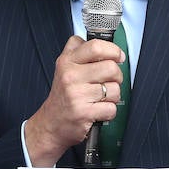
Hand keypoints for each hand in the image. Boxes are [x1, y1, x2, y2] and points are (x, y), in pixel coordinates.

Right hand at [24, 35, 124, 166]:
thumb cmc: (63, 96)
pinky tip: (98, 111)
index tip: (118, 57)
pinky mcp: (84, 112)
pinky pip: (111, 108)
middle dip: (117, 77)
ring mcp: (76, 95)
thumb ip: (79, 51)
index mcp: (67, 62)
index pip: (95, 47)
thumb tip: (104, 43)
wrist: (51, 124)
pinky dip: (109, 112)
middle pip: (111, 68)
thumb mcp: (64, 68)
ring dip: (113, 96)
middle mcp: (70, 76)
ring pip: (114, 89)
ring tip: (100, 98)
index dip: (113, 50)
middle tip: (109, 81)